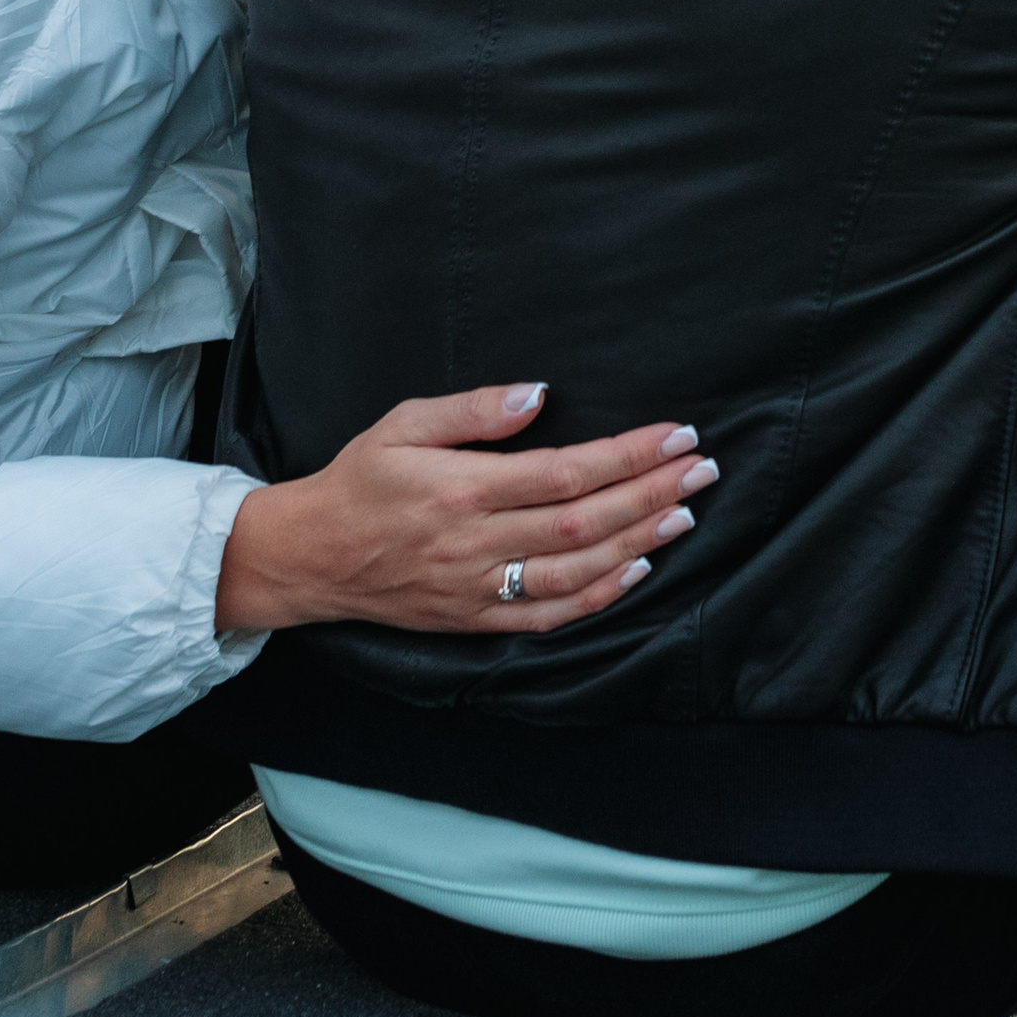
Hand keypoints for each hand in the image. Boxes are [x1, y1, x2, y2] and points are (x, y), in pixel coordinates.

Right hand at [213, 382, 717, 637]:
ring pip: (577, 571)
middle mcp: (479, 545)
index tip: (676, 435)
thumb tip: (541, 394)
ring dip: (639, 543)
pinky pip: (550, 617)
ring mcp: (480, 591)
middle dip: (651, 493)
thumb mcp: (405, 422)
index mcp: (464, 489)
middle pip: (585, 521)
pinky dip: (599, 596)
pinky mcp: (477, 623)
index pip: (568, 472)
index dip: (629, 455)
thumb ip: (474, 410)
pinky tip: (636, 572)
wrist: (314, 557)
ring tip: (685, 514)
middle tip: (702, 469)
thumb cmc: (361, 479)